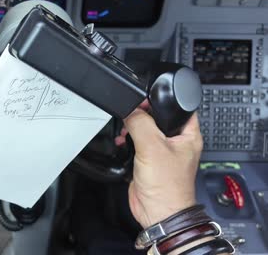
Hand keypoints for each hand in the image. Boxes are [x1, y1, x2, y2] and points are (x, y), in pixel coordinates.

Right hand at [115, 101, 202, 227]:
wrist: (157, 212)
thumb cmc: (167, 187)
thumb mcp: (152, 147)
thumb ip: (141, 123)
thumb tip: (130, 110)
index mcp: (188, 135)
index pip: (179, 108)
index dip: (164, 101)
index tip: (147, 101)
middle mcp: (177, 142)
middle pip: (159, 117)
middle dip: (143, 114)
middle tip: (133, 116)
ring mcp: (162, 151)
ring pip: (146, 129)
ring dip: (133, 127)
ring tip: (126, 130)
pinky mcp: (148, 160)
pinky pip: (137, 142)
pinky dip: (128, 140)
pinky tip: (123, 141)